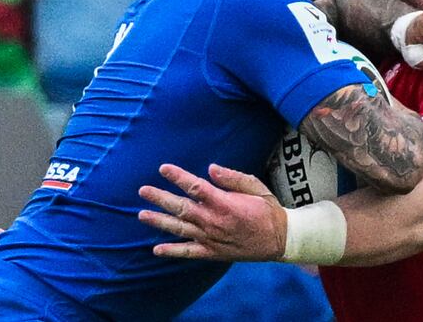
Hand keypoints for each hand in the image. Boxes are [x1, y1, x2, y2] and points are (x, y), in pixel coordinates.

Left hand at [138, 164, 286, 261]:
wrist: (280, 240)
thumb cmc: (268, 210)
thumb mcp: (255, 187)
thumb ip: (233, 178)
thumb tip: (211, 168)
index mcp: (224, 203)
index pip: (195, 187)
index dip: (178, 177)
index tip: (163, 168)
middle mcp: (213, 221)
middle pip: (181, 208)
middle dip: (160, 198)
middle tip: (143, 190)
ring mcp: (211, 238)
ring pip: (179, 229)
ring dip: (160, 221)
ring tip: (142, 215)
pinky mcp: (212, 252)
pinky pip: (188, 253)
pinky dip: (172, 251)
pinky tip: (156, 249)